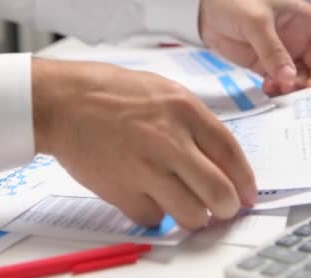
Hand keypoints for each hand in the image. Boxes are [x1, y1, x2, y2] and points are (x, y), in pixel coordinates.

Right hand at [32, 58, 256, 229]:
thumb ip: (191, 122)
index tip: (247, 194)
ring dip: (194, 217)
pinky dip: (154, 215)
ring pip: (191, 214)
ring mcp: (146, 168)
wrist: (62, 102)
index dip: (246, 181)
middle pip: (219, 192)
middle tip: (223, 210)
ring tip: (186, 208)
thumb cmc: (108, 92)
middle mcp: (170, 140)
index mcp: (184, 110)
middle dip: (227, 208)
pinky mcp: (122, 191)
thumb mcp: (161, 90)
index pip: (231, 154)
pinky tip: (146, 198)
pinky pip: (152, 219)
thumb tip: (216, 158)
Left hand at [199, 0, 310, 94]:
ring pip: (299, 76)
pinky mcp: (263, 65)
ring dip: (295, 87)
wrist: (203, 11)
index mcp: (302, 18)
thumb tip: (290, 78)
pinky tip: (270, 90)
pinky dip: (278, 89)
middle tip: (307, 91)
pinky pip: (279, 82)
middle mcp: (296, 37)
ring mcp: (281, 53)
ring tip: (282, 91)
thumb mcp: (257, 22)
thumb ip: (273, 50)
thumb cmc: (234, 3)